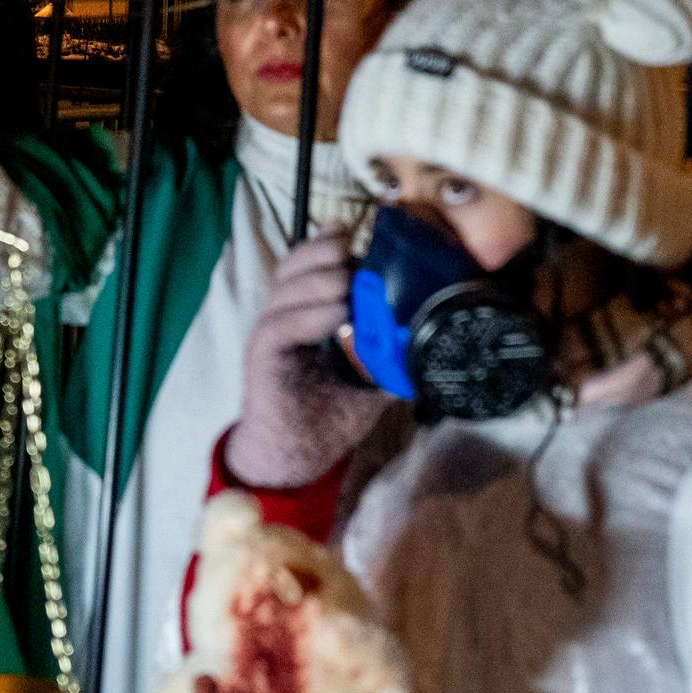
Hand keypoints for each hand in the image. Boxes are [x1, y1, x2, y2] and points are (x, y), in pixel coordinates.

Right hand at [224, 232, 393, 490]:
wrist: (298, 459)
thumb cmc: (330, 414)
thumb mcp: (370, 376)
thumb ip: (389, 351)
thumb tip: (429, 336)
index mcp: (304, 311)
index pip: (308, 262)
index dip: (328, 243)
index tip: (357, 233)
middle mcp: (282, 315)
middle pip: (293, 264)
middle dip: (324, 252)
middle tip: (354, 255)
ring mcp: (270, 334)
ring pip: (286, 289)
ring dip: (321, 279)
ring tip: (349, 282)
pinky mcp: (263, 358)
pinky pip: (282, 325)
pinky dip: (311, 314)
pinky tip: (337, 312)